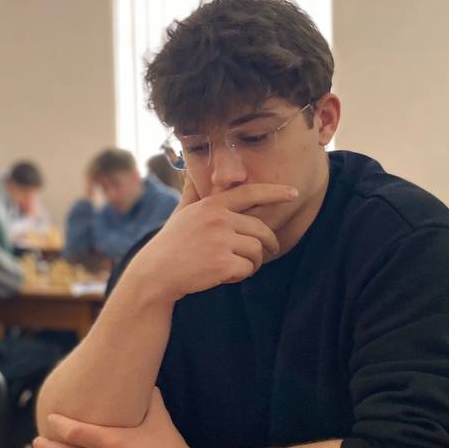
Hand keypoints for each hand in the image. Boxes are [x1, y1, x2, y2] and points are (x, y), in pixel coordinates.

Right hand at [127, 182, 297, 301]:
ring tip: (243, 266)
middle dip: (269, 243)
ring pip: (257, 250)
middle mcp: (218, 219)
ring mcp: (220, 241)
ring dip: (255, 262)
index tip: (292, 193)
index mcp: (212, 205)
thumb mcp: (181, 213)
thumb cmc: (170, 243)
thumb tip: (191, 171)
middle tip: (269, 252)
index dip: (274, 192)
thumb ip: (192, 193)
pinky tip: (227, 276)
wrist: (155, 273)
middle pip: (261, 229)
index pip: (250, 192)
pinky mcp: (221, 264)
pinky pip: (248, 268)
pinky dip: (242, 275)